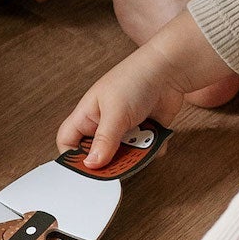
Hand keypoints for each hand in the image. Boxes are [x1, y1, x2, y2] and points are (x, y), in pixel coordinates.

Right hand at [58, 9, 237, 169]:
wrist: (171, 69)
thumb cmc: (135, 79)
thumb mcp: (116, 113)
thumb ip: (104, 141)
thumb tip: (91, 164)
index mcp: (87, 116)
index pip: (68, 142)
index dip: (73, 158)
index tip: (87, 169)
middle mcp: (103, 124)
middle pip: (97, 155)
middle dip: (110, 160)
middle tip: (120, 162)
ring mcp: (124, 130)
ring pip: (123, 156)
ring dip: (134, 153)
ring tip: (142, 139)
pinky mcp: (145, 133)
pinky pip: (144, 152)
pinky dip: (151, 149)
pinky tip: (155, 135)